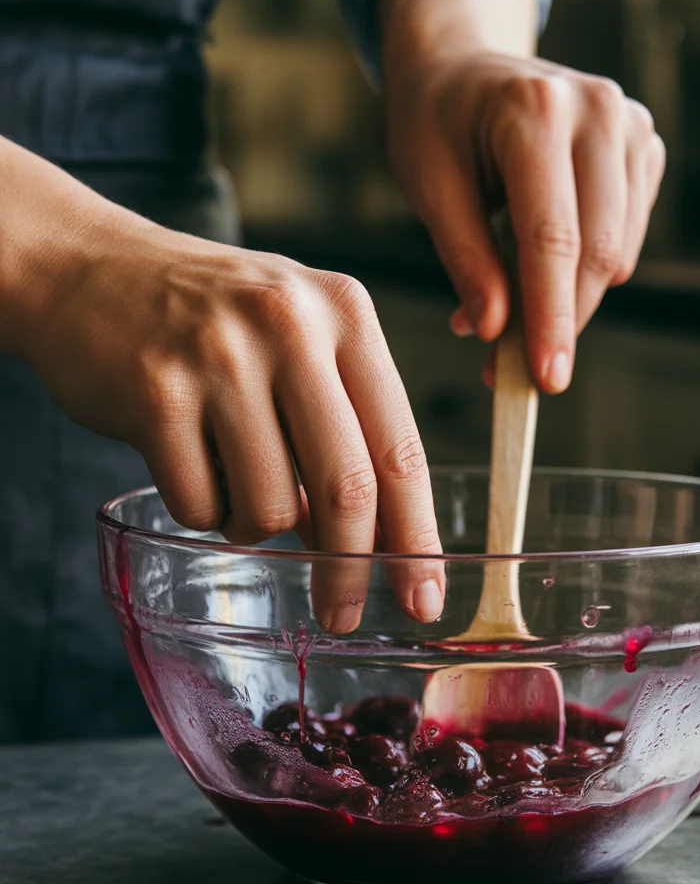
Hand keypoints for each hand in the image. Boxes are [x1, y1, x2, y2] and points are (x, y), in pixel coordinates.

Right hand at [19, 212, 444, 631]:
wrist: (92, 269)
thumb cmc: (214, 322)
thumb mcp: (301, 337)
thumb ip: (347, 422)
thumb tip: (377, 542)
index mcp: (345, 313)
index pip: (400, 447)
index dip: (417, 534)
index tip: (424, 598)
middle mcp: (289, 325)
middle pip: (347, 488)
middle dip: (348, 570)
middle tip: (340, 613)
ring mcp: (218, 356)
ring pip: (271, 507)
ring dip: (255, 525)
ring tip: (232, 480)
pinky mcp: (154, 392)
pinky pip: (200, 507)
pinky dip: (202, 511)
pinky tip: (188, 464)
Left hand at [386, 53, 664, 392]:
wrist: (465, 68)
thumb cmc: (438, 125)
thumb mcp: (430, 187)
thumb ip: (466, 259)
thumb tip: (493, 332)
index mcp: (536, 111)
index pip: (553, 238)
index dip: (550, 317)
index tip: (545, 379)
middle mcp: (597, 110)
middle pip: (597, 252)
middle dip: (559, 322)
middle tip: (511, 369)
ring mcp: (630, 125)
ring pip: (618, 254)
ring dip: (568, 301)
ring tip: (510, 306)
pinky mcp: (644, 146)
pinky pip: (626, 238)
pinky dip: (585, 270)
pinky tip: (540, 260)